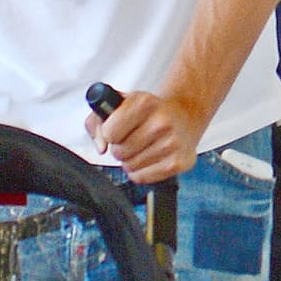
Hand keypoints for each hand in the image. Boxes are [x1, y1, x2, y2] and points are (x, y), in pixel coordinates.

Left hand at [85, 90, 200, 183]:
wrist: (184, 116)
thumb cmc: (147, 112)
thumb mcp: (118, 104)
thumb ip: (96, 122)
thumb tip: (101, 148)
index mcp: (145, 102)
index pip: (109, 133)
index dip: (109, 133)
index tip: (118, 129)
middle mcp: (161, 122)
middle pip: (118, 152)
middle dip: (120, 148)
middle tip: (133, 138)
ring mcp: (172, 143)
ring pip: (129, 167)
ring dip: (130, 160)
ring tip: (144, 147)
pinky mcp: (178, 163)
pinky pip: (142, 178)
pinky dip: (140, 172)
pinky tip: (150, 157)